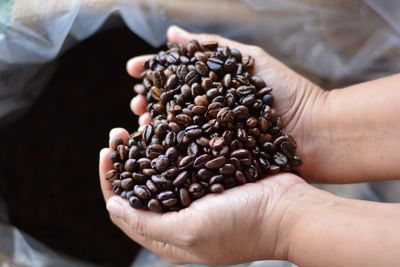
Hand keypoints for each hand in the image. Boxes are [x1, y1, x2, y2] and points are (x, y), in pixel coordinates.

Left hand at [99, 128, 309, 264]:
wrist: (288, 209)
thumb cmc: (242, 225)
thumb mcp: (190, 232)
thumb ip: (147, 224)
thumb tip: (112, 206)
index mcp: (169, 234)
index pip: (124, 210)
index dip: (110, 182)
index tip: (105, 154)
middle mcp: (179, 214)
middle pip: (140, 187)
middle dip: (126, 160)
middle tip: (119, 133)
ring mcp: (197, 194)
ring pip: (161, 169)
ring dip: (147, 147)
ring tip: (140, 122)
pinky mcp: (213, 176)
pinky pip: (185, 159)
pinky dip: (173, 143)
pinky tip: (168, 125)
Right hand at [127, 25, 326, 179]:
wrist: (316, 131)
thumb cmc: (288, 92)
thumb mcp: (249, 59)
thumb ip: (212, 46)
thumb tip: (172, 31)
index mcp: (216, 87)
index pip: (178, 78)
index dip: (153, 73)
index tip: (132, 69)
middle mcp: (211, 111)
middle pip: (172, 104)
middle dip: (149, 101)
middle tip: (135, 102)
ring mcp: (215, 135)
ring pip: (178, 131)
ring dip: (156, 127)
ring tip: (142, 123)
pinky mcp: (221, 159)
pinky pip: (193, 154)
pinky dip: (174, 152)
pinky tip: (158, 148)